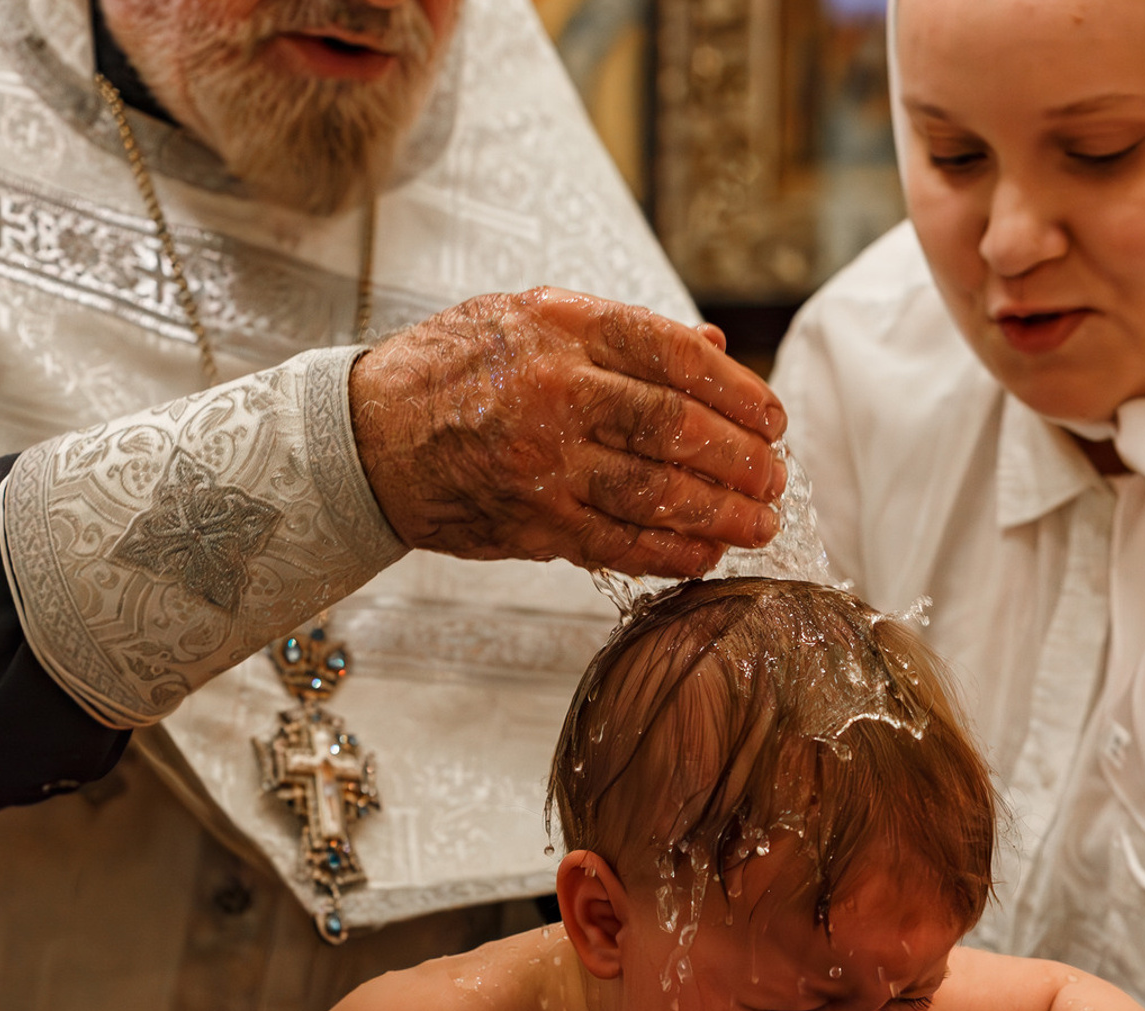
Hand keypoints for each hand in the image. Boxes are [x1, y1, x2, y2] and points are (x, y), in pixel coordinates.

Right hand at [348, 291, 786, 578]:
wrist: (369, 435)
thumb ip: (622, 336)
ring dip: (722, 515)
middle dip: (741, 460)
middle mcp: (555, 389)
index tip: (773, 418)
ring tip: (759, 524)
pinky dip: (673, 554)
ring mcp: (544, 461)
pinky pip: (621, 544)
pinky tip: (706, 554)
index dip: (738, 393)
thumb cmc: (455, 372)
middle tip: (775, 479)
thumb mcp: (530, 320)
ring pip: (657, 492)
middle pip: (676, 428)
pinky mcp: (533, 521)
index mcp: (562, 325)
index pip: (675, 356)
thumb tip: (714, 351)